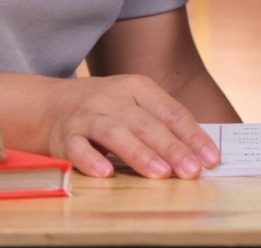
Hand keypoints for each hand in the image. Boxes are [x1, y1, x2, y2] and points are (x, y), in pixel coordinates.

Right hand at [42, 73, 220, 178]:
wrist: (49, 104)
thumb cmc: (104, 108)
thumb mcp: (133, 103)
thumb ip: (162, 123)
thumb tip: (199, 152)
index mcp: (137, 87)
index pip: (171, 111)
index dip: (193, 135)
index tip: (211, 158)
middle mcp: (112, 98)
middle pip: (146, 123)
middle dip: (172, 148)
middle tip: (192, 170)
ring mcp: (87, 116)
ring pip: (115, 133)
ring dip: (140, 154)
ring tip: (161, 173)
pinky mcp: (65, 136)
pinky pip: (78, 148)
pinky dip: (91, 160)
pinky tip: (106, 173)